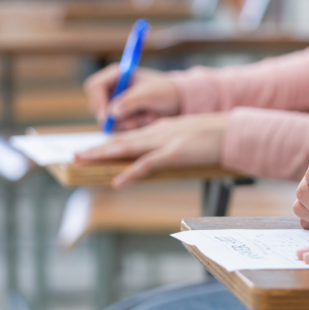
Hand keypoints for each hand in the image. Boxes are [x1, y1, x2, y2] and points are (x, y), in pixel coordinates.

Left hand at [76, 113, 229, 187]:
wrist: (233, 131)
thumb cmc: (216, 136)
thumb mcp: (190, 138)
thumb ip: (174, 142)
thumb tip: (164, 153)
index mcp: (162, 129)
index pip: (130, 136)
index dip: (110, 143)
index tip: (94, 149)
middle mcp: (158, 132)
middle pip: (122, 140)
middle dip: (98, 148)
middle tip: (75, 155)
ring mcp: (165, 142)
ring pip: (127, 148)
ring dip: (103, 155)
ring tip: (83, 160)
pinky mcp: (175, 153)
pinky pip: (148, 164)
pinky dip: (131, 173)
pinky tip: (117, 181)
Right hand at [85, 64, 180, 130]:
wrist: (181, 102)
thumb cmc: (166, 91)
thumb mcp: (149, 94)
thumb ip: (130, 101)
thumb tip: (111, 113)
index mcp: (117, 75)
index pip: (94, 87)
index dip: (98, 101)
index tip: (107, 116)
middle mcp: (114, 90)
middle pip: (97, 107)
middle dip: (116, 118)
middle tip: (134, 122)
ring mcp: (117, 104)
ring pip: (109, 121)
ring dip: (130, 123)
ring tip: (150, 117)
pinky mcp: (124, 117)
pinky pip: (119, 129)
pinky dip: (135, 127)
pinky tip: (149, 120)